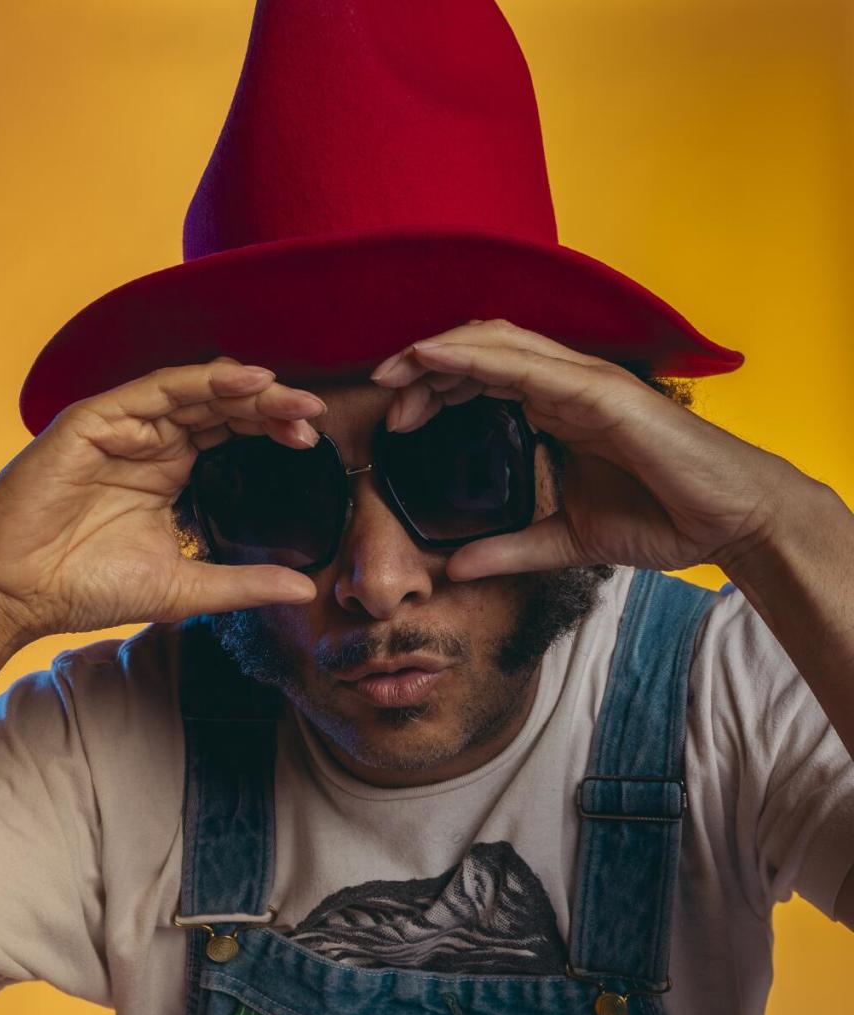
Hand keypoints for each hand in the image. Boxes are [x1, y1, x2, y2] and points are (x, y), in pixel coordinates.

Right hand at [0, 357, 325, 642]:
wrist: (12, 594)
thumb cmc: (85, 588)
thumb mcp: (183, 588)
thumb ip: (244, 583)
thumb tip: (306, 591)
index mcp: (169, 471)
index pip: (232, 434)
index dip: (273, 431)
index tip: (315, 443)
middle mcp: (150, 442)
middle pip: (222, 407)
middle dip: (271, 407)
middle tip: (314, 416)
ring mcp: (122, 428)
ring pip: (196, 392)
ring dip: (246, 391)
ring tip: (290, 398)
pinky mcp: (93, 420)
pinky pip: (155, 391)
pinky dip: (200, 382)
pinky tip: (244, 383)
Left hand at [371, 319, 808, 580]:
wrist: (729, 525)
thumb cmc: (663, 519)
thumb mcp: (565, 541)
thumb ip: (509, 549)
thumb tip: (454, 569)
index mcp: (557, 411)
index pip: (483, 382)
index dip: (435, 390)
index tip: (396, 422)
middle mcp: (566, 387)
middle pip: (480, 355)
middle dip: (425, 367)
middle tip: (383, 394)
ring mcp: (584, 383)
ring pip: (497, 345)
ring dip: (440, 353)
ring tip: (395, 371)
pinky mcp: (601, 393)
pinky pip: (526, 364)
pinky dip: (476, 358)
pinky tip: (436, 361)